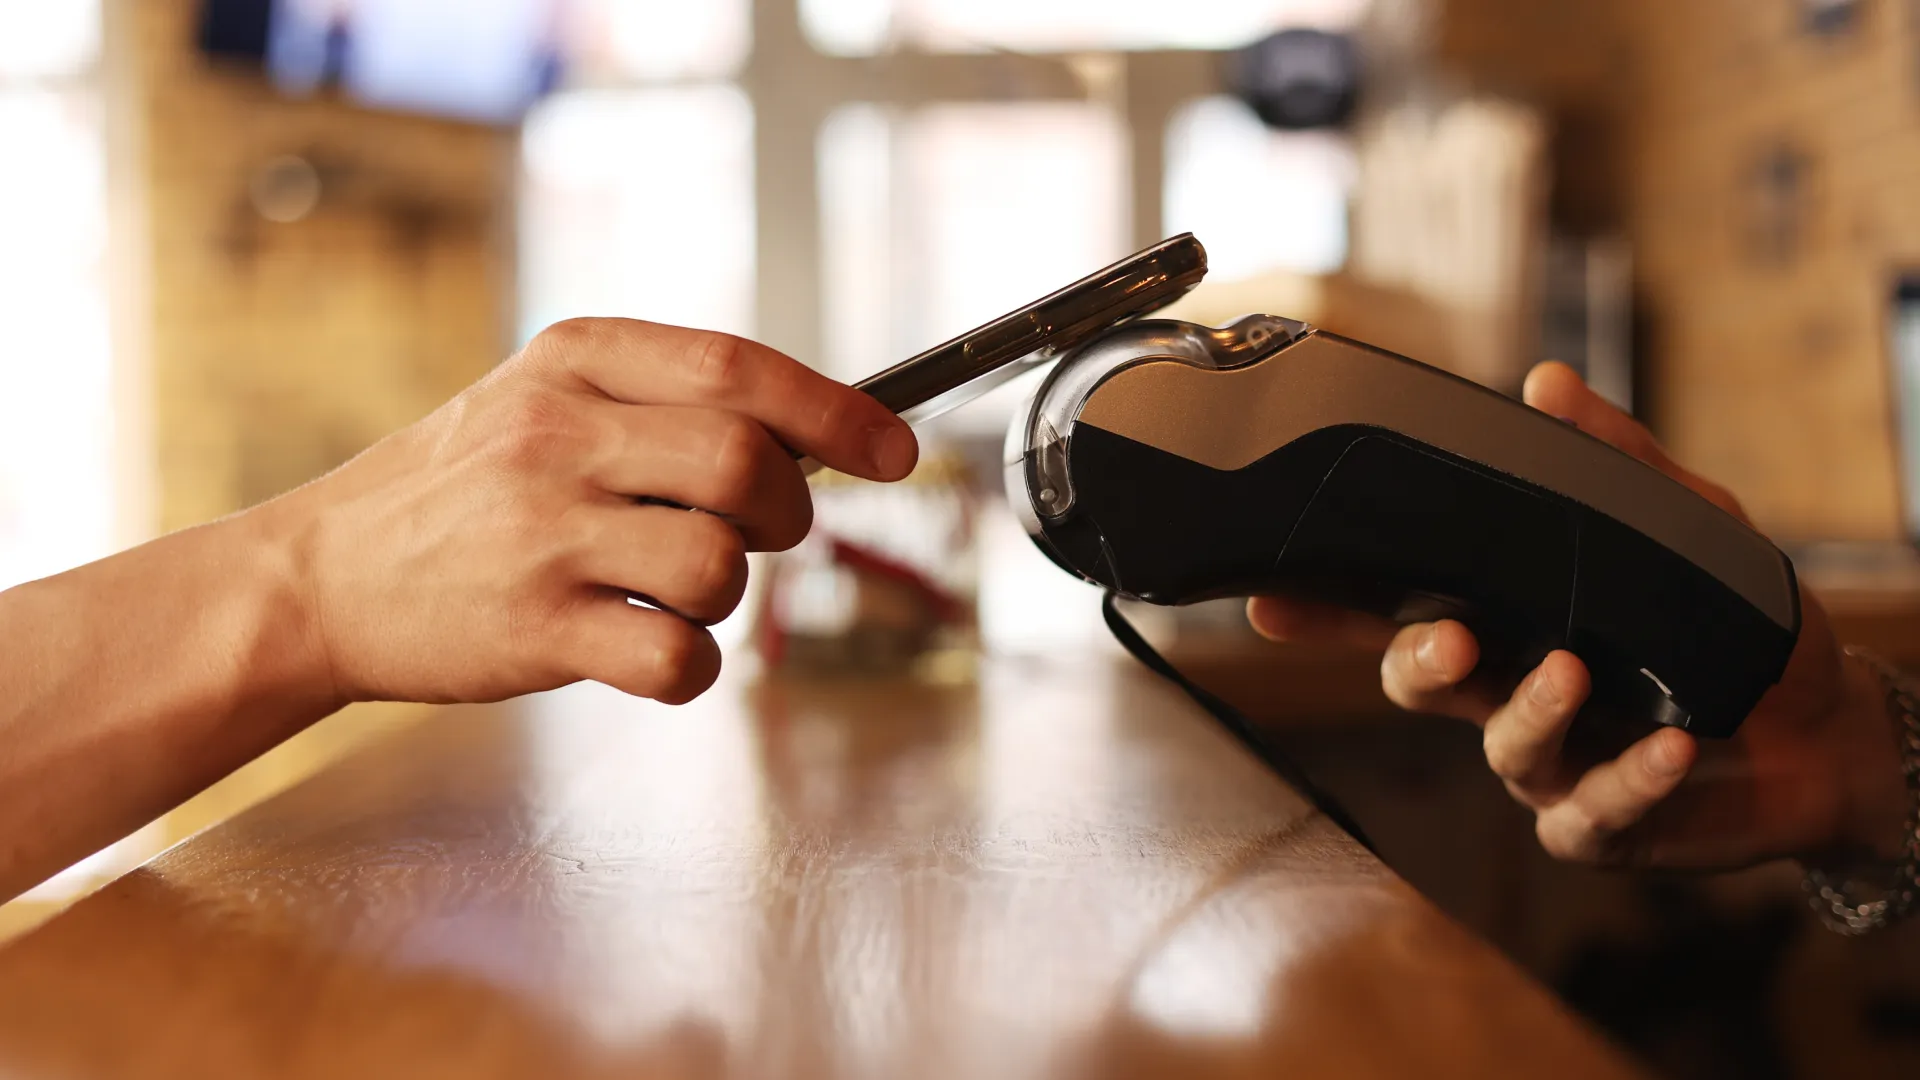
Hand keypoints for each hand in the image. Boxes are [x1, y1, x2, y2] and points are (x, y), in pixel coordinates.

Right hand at [258, 318, 916, 706]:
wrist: (318, 577)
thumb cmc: (457, 489)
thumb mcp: (541, 399)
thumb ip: (660, 401)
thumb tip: (815, 431)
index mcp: (573, 362)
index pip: (737, 368)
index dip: (836, 412)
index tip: (894, 451)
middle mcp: (556, 436)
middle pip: (745, 462)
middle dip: (783, 510)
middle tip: (754, 531)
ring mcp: (540, 533)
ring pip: (718, 563)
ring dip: (727, 592)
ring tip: (671, 590)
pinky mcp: (532, 628)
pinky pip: (674, 655)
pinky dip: (691, 667)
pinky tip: (653, 652)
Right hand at [1248, 362, 1906, 870]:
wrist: (1828, 727)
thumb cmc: (1737, 625)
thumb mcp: (1690, 526)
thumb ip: (1618, 461)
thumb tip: (1544, 381)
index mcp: (1509, 619)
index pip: (1401, 605)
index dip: (1331, 606)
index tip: (1271, 596)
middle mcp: (1509, 691)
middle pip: (1418, 682)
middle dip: (1413, 661)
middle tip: (1447, 640)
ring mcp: (1550, 763)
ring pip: (1502, 747)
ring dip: (1532, 711)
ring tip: (1575, 675)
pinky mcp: (1601, 824)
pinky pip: (1589, 812)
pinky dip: (1627, 780)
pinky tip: (1671, 748)